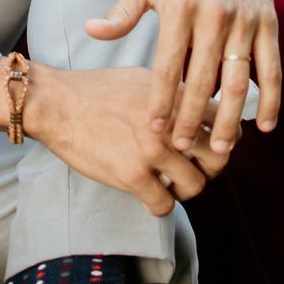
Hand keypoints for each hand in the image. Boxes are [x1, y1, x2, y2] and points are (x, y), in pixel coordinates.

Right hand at [19, 65, 224, 214]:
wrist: (57, 103)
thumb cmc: (96, 90)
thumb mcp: (143, 79)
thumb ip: (173, 95)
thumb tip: (195, 108)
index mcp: (176, 98)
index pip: (226, 124)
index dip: (223, 140)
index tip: (209, 148)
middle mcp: (171, 125)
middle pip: (218, 159)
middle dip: (209, 169)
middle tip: (192, 169)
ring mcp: (153, 151)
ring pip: (194, 186)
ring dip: (183, 189)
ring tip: (168, 184)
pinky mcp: (133, 175)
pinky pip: (164, 204)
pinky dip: (159, 204)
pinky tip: (148, 195)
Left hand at [88, 0, 279, 158]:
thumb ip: (121, 12)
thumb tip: (91, 31)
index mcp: (179, 8)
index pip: (167, 67)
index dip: (161, 102)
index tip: (155, 129)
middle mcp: (214, 16)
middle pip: (202, 81)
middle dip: (192, 118)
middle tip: (183, 148)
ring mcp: (244, 20)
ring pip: (238, 81)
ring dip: (231, 119)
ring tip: (221, 150)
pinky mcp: (267, 22)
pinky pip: (271, 68)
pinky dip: (270, 99)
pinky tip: (265, 126)